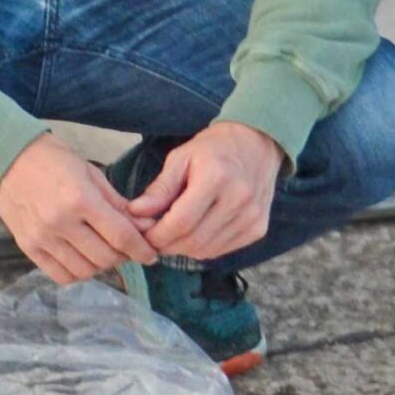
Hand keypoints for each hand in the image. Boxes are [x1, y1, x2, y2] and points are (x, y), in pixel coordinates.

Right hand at [0, 135, 158, 283]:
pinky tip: (82, 258)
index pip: (121, 236)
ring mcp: (42, 238)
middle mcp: (61, 223)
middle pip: (105, 257)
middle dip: (124, 256)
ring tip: (103, 251)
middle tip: (126, 248)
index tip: (151, 255)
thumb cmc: (55, 161)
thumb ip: (118, 205)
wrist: (9, 158)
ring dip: (101, 265)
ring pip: (85, 271)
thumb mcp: (92, 174)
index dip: (142, 250)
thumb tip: (145, 228)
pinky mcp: (28, 248)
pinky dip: (77, 272)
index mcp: (80, 199)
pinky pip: (61, 275)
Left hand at [128, 121, 283, 261]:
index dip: (156, 235)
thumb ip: (159, 189)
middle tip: (153, 237)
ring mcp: (252, 217)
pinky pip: (221, 251)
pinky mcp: (259, 229)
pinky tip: (195, 232)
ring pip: (206, 250)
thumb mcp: (180, 159)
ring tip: (172, 234)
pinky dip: (202, 248)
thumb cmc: (212, 149)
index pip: (180, 222)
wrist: (256, 144)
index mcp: (216, 178)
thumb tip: (135, 214)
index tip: (142, 234)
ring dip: (183, 249)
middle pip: (193, 241)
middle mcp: (239, 200)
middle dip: (166, 244)